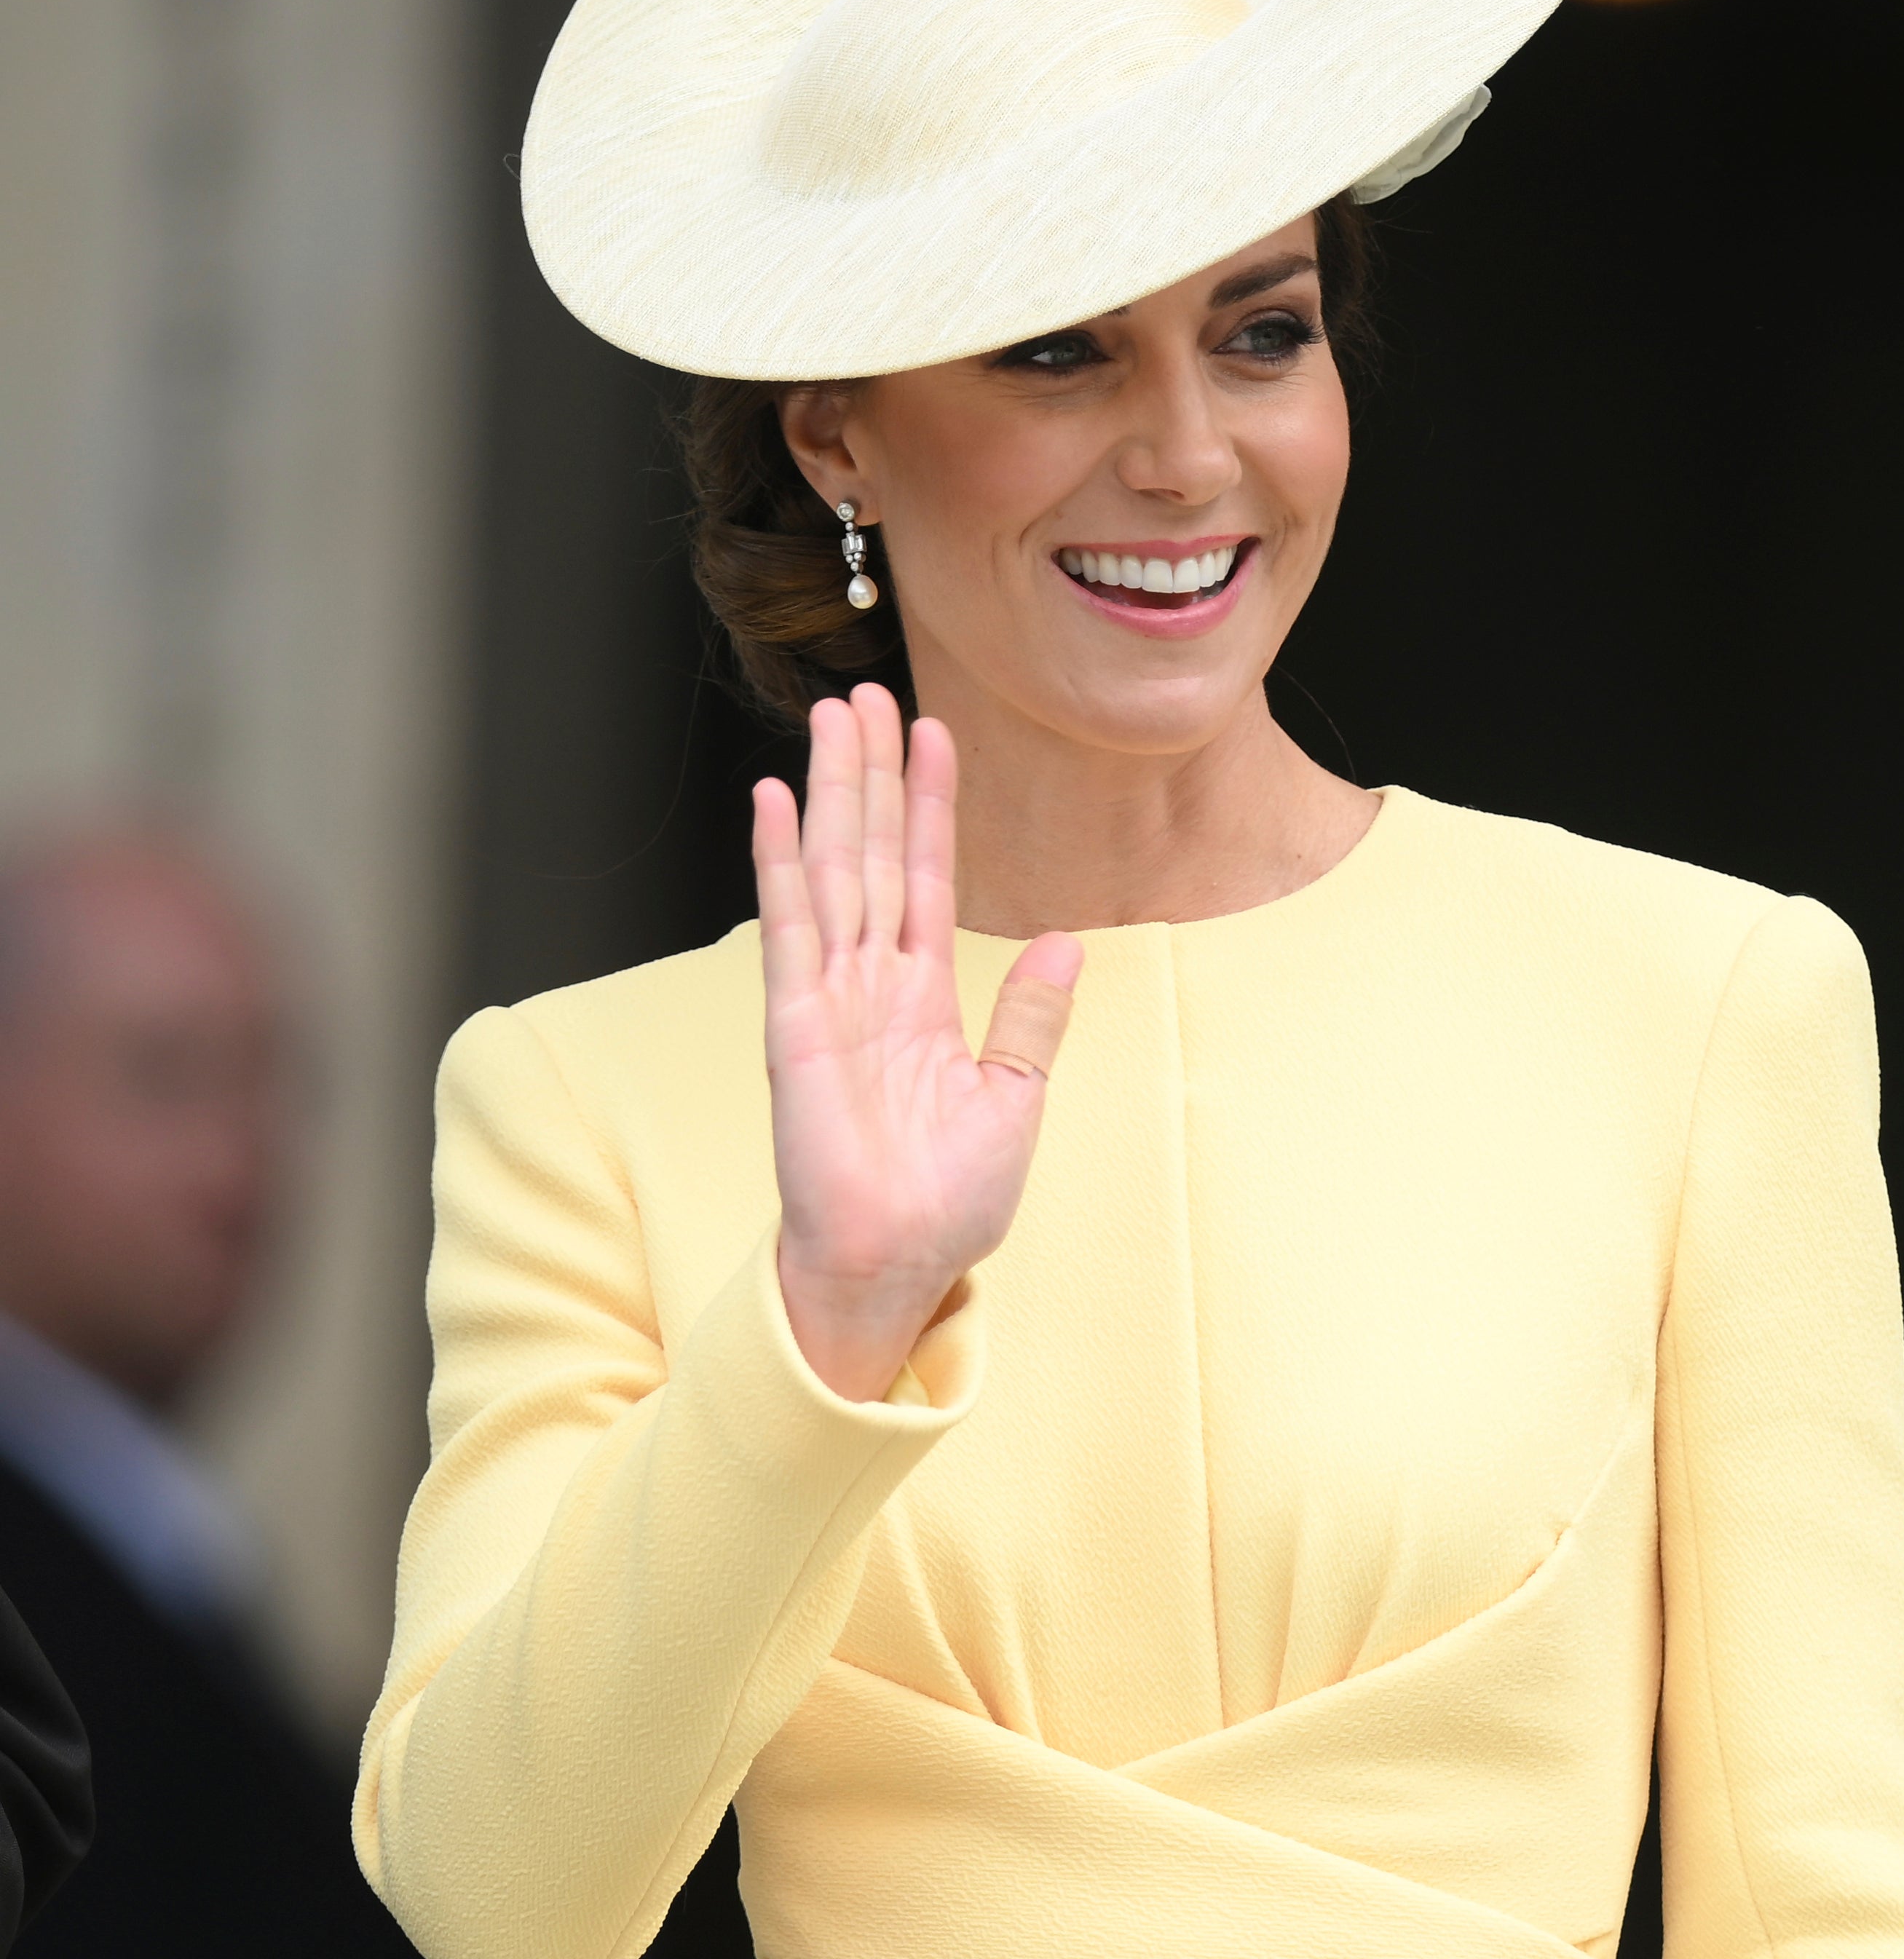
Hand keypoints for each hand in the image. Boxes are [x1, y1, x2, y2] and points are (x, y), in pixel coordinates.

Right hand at [752, 687, 1081, 1400]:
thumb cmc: (949, 1201)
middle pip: (874, 854)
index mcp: (924, 999)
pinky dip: (783, 862)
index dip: (932, 805)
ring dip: (832, 791)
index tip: (933, 735)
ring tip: (831, 718)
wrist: (899, 1264)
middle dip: (873, 773)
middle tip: (866, 694)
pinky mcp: (796, 1025)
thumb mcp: (1016, 1097)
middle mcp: (872, 985)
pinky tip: (776, 801)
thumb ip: (1034, 1016)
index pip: (930, 878)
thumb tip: (1071, 941)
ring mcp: (830, 998)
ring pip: (834, 870)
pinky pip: (791, 927)